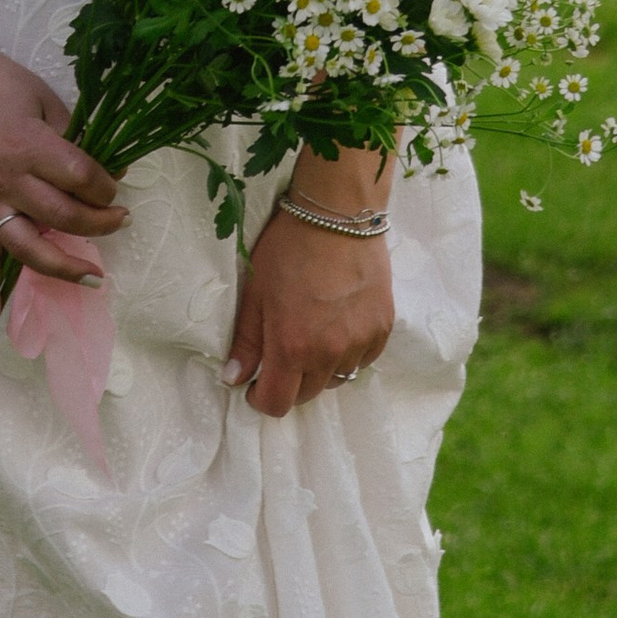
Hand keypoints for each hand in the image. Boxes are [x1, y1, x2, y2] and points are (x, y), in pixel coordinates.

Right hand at [0, 37, 128, 323]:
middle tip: (122, 219)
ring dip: (62, 266)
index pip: (79, 178)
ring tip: (95, 279)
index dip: (106, 186)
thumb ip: (76, 138)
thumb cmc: (2, 83)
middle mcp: (8, 180)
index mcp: (28, 146)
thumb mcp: (47, 101)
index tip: (116, 183)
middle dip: (99, 222)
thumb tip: (110, 170)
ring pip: (27, 246)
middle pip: (61, 216)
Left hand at [225, 208, 393, 416]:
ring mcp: (360, 342)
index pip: (277, 403)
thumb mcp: (256, 291)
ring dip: (320, 369)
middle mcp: (330, 353)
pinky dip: (348, 354)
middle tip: (281, 355)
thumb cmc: (289, 247)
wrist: (339, 214)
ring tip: (311, 336)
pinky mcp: (382, 328)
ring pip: (336, 378)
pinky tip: (338, 328)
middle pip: (307, 395)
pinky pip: (363, 360)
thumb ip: (245, 340)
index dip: (261, 399)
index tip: (254, 384)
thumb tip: (233, 379)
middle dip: (289, 383)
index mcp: (292, 347)